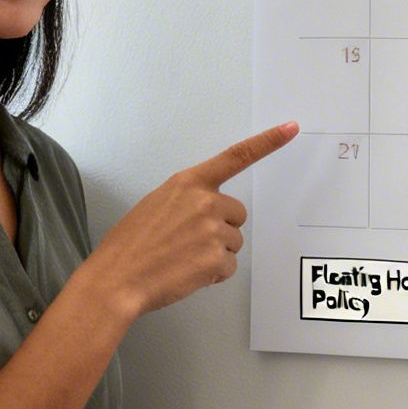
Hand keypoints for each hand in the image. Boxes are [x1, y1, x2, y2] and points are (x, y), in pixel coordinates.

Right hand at [84, 121, 298, 316]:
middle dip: (221, 228)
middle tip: (189, 242)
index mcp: (188, 183)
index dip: (267, 141)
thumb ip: (187, 200)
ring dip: (215, 253)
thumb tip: (207, 211)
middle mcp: (205, 201)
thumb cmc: (130, 245)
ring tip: (182, 259)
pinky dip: (213, 274)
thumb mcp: (156, 204)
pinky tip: (187, 273)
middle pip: (237, 214)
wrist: (116, 280)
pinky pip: (228, 267)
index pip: (236, 156)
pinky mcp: (216, 259)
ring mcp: (213, 230)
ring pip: (233, 242)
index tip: (291, 128)